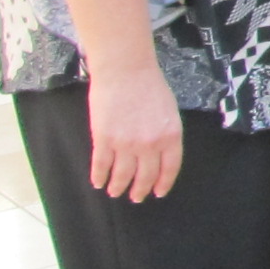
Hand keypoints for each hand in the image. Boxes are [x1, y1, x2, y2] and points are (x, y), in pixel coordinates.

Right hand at [86, 61, 182, 200]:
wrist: (126, 71)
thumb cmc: (150, 86)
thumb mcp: (169, 112)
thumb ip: (166, 135)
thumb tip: (159, 155)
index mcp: (171, 136)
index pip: (169, 169)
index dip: (162, 184)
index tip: (157, 193)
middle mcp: (150, 144)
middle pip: (145, 176)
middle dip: (140, 190)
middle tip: (135, 198)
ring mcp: (126, 144)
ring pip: (122, 175)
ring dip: (118, 186)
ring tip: (115, 192)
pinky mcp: (104, 139)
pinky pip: (101, 165)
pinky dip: (99, 176)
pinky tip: (98, 182)